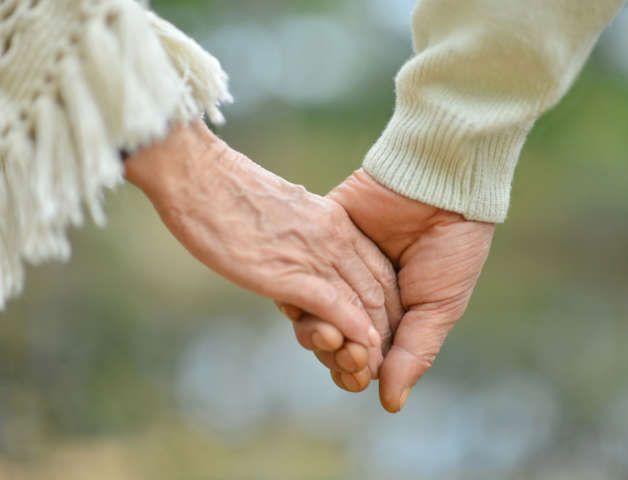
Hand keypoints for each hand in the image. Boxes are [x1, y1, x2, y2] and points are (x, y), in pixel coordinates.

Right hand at [124, 123, 400, 353]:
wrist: (199, 177)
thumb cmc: (228, 193)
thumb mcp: (282, 212)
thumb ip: (302, 232)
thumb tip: (299, 247)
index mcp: (333, 220)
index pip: (378, 266)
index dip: (388, 299)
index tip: (388, 324)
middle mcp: (334, 236)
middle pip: (379, 286)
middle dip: (388, 323)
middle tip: (389, 351)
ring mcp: (315, 254)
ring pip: (363, 300)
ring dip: (372, 336)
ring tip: (378, 360)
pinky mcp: (291, 272)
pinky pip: (335, 305)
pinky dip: (353, 329)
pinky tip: (363, 346)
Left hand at [321, 169, 494, 411]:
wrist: (441, 185)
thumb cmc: (452, 247)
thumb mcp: (440, 306)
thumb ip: (414, 353)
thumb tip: (389, 404)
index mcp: (391, 313)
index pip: (363, 355)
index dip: (356, 371)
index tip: (361, 375)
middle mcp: (359, 293)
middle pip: (332, 339)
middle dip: (336, 355)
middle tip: (350, 355)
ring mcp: (336, 266)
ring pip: (310, 312)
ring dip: (317, 332)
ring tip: (331, 334)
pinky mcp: (319, 237)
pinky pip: (296, 273)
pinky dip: (300, 296)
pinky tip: (310, 309)